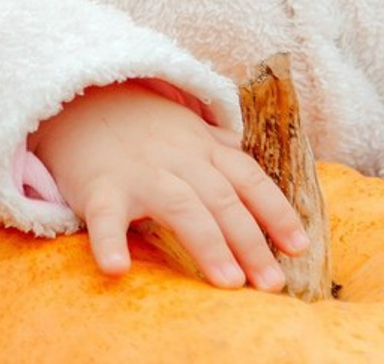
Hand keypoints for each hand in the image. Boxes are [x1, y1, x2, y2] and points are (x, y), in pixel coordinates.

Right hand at [31, 81, 308, 291]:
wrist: (83, 99)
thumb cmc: (143, 125)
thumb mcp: (189, 129)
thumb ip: (222, 150)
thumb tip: (258, 174)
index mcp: (203, 147)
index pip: (249, 178)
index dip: (276, 211)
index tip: (299, 246)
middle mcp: (179, 157)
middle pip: (223, 198)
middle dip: (251, 241)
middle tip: (272, 283)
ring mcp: (140, 171)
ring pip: (181, 205)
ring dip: (208, 243)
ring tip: (228, 282)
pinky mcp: (100, 185)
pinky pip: (106, 214)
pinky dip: (111, 240)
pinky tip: (117, 268)